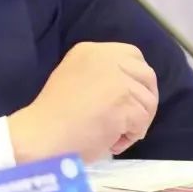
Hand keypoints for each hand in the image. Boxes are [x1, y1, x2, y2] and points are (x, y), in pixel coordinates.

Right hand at [7, 42, 158, 162]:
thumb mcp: (74, 75)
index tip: (129, 97)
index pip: (132, 54)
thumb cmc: (54, 113)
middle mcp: (105, 58)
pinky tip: (111, 141)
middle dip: (146, 99)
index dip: (137, 77)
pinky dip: (131, 137)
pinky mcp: (123, 101)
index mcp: (90, 50)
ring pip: (148, 101)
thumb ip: (99, 73)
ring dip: (138, 122)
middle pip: (147, 74)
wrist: (44, 132)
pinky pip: (142, 122)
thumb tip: (128, 86)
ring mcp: (116, 78)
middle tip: (132, 119)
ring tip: (115, 134)